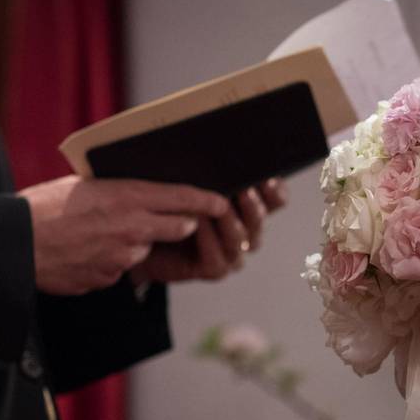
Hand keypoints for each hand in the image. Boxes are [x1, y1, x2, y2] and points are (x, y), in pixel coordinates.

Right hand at [19, 176, 227, 294]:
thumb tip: (140, 192)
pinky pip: (120, 269)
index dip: (207, 201)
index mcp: (128, 196)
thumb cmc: (44, 207)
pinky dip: (110, 261)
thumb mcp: (85, 184)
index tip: (223, 202)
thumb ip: (118, 190)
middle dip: (181, 224)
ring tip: (99, 233)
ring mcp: (123, 256)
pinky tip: (85, 252)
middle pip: (178, 227)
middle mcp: (133, 227)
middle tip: (179, 219)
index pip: (182, 197)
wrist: (16, 244)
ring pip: (144, 249)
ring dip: (134, 244)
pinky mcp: (110, 278)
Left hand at [131, 178, 287, 282]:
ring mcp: (232, 253)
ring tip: (215, 205)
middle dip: (252, 205)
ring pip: (240, 240)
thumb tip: (224, 150)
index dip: (275, 190)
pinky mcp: (214, 269)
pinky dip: (209, 241)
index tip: (267, 178)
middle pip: (259, 219)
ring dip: (228, 221)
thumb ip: (212, 171)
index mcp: (249, 206)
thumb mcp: (192, 179)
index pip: (276, 198)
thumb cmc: (171, 204)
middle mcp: (247, 231)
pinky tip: (198, 224)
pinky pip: (218, 258)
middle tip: (243, 190)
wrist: (144, 238)